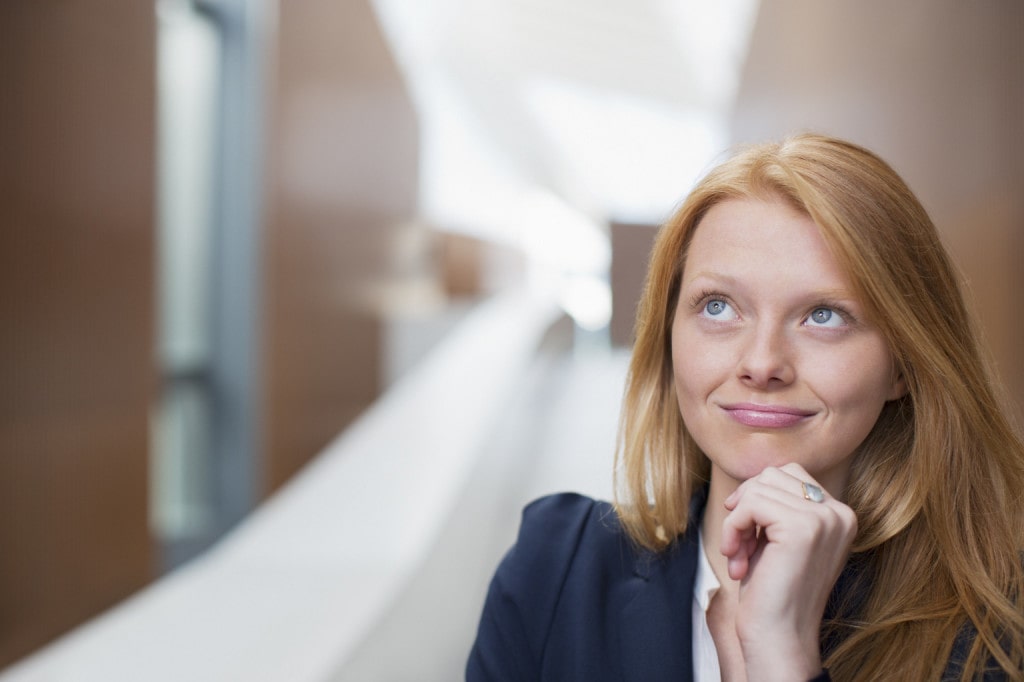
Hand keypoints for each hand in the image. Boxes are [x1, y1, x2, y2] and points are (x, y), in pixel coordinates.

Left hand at [720, 463, 856, 680]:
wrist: (778, 636)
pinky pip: (751, 504)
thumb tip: (757, 476)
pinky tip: (737, 559)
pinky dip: (733, 528)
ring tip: (739, 556)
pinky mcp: (804, 527)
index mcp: (839, 514)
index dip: (756, 498)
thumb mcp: (779, 538)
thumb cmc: (772, 590)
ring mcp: (825, 518)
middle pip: (772, 474)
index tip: (745, 531)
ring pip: (759, 487)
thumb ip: (779, 505)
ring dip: (737, 522)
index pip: (789, 473)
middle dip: (745, 507)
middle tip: (740, 547)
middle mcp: (840, 513)